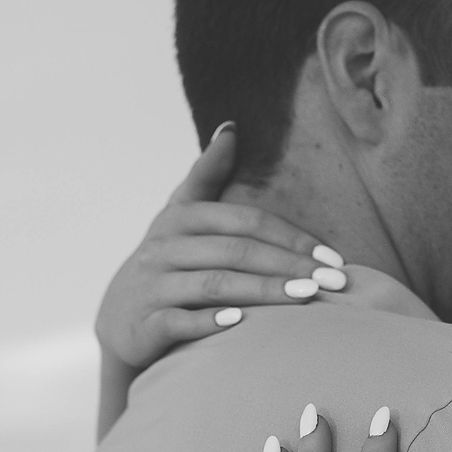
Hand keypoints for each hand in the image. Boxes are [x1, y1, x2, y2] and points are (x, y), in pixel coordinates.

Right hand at [95, 124, 347, 375]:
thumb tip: (231, 127)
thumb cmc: (165, 263)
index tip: (331, 256)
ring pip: (215, 285)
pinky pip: (180, 322)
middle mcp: (164, 248)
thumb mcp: (179, 215)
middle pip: (236, 251)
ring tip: (305, 298)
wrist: (120, 319)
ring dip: (264, 291)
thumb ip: (205, 174)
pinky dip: (210, 322)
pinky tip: (242, 323)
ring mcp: (153, 286)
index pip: (245, 221)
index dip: (291, 236)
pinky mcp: (145, 324)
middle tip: (331, 281)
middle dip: (288, 265)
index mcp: (180, 218)